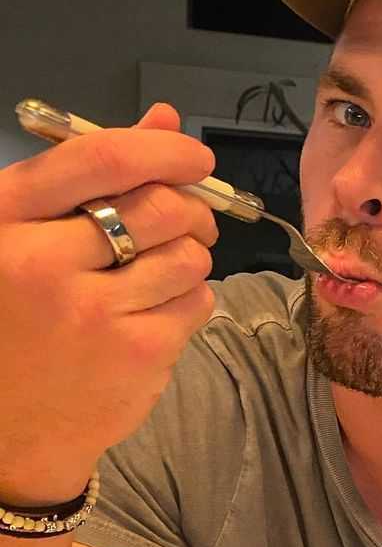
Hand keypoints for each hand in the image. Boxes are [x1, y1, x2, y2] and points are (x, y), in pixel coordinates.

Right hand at [0, 103, 218, 503]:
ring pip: (189, 257)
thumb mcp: (25, 234)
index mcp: (7, 219)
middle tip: (188, 223)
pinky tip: (156, 312)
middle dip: (190, 210)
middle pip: (161, 207)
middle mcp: (44, 263)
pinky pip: (198, 303)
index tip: (193, 156)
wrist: (10, 426)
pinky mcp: (137, 354)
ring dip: (189, 259)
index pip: (102, 158)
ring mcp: (94, 313)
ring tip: (159, 275)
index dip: (164, 150)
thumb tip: (166, 120)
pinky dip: (190, 301)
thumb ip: (92, 176)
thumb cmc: (16, 317)